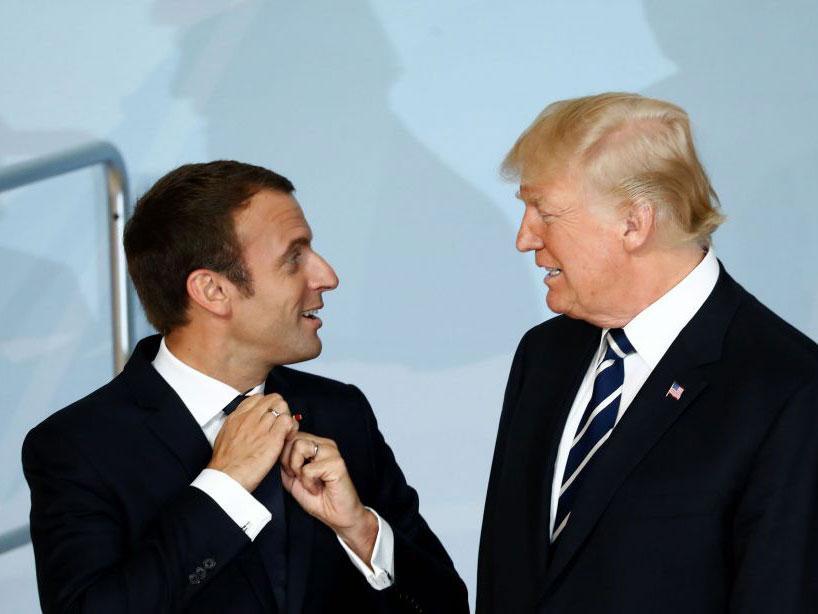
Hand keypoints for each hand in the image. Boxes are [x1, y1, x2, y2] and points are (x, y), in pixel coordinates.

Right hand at [207, 393, 296, 491]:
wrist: (226, 477)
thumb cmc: (226, 463)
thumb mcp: (226, 435)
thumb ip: (238, 425)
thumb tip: (248, 423)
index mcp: (237, 416)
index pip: (259, 398)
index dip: (268, 406)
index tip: (269, 417)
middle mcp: (250, 418)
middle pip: (274, 399)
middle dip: (280, 409)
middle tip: (280, 424)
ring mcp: (261, 427)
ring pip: (283, 407)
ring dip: (287, 419)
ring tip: (285, 432)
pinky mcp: (272, 438)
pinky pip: (288, 421)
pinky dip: (291, 428)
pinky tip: (287, 438)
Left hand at [280, 432, 377, 564]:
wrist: (338, 515)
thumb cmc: (319, 499)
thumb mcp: (293, 479)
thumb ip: (284, 464)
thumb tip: (274, 451)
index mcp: (316, 445)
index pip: (292, 435)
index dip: (284, 454)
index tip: (291, 472)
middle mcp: (325, 444)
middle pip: (294, 438)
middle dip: (289, 461)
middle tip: (299, 477)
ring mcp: (332, 452)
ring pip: (300, 446)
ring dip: (298, 469)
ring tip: (309, 481)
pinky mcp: (337, 463)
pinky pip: (308, 468)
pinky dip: (308, 482)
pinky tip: (317, 488)